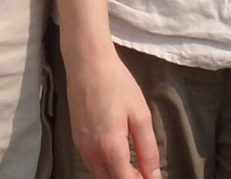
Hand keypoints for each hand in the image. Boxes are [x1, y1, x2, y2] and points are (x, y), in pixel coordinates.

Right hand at [62, 45, 161, 178]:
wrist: (87, 63)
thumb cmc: (116, 84)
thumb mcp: (140, 114)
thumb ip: (148, 149)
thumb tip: (154, 174)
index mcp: (109, 146)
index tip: (151, 177)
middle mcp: (91, 152)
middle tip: (144, 173)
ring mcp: (81, 147)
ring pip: (99, 176)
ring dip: (116, 176)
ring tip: (135, 169)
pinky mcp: (76, 141)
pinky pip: (91, 165)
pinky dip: (105, 169)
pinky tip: (118, 159)